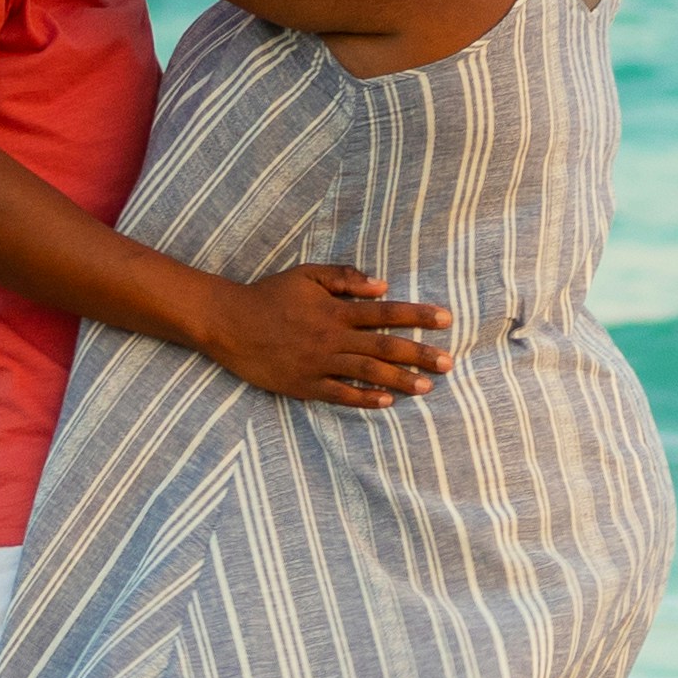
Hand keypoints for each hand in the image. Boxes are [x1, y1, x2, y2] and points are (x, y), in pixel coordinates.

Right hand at [199, 263, 454, 408]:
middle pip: (385, 347)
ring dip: (401, 380)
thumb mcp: (306, 275)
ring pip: (368, 374)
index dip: (418, 316)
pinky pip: (340, 395)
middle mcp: (332, 338)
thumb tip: (383, 285)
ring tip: (427, 386)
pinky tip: (387, 402)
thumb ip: (344, 278)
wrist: (229, 323)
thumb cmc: (269, 295)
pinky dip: (365, 399)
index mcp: (335, 310)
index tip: (446, 319)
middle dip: (420, 354)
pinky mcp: (305, 385)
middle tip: (449, 363)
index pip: (386, 313)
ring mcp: (319, 364)